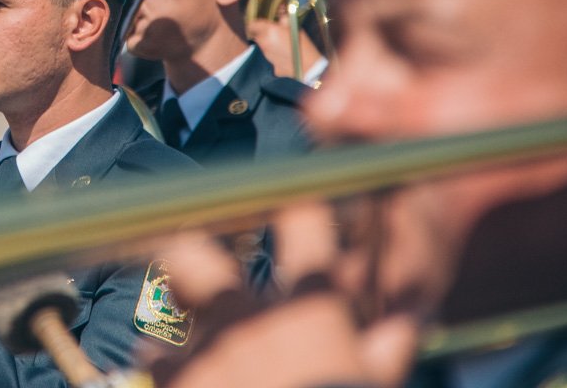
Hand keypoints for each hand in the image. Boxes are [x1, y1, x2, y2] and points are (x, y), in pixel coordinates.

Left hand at [144, 204, 417, 387]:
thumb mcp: (374, 381)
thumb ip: (388, 347)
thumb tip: (409, 321)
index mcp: (308, 306)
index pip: (302, 220)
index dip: (292, 200)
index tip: (284, 197)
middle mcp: (252, 313)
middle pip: (195, 250)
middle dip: (181, 245)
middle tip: (175, 247)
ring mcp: (210, 345)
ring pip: (170, 308)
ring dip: (176, 318)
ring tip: (183, 333)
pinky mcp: (181, 378)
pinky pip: (158, 358)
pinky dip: (166, 364)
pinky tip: (174, 372)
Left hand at [246, 17, 322, 79]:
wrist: (309, 64)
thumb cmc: (302, 43)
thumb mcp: (294, 26)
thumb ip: (283, 19)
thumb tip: (279, 13)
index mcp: (268, 31)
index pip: (252, 24)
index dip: (255, 23)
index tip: (259, 23)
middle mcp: (264, 43)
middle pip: (257, 36)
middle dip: (262, 33)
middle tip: (274, 32)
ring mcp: (266, 55)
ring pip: (263, 46)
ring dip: (268, 43)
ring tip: (282, 43)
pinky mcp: (271, 65)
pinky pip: (271, 57)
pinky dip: (275, 54)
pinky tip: (285, 54)